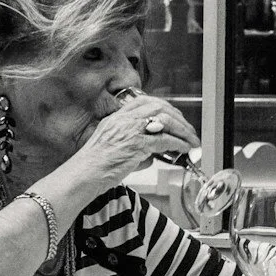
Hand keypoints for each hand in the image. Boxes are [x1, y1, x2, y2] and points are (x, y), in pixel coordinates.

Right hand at [57, 90, 201, 201]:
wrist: (84, 174)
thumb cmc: (95, 166)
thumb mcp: (112, 146)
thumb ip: (132, 144)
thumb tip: (151, 154)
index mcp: (116, 117)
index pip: (144, 101)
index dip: (164, 107)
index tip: (174, 116)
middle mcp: (123, 119)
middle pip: (158, 107)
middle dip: (178, 118)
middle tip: (188, 129)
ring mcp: (130, 130)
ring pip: (165, 120)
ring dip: (182, 130)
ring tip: (191, 140)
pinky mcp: (136, 144)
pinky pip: (164, 140)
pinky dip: (178, 143)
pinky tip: (184, 149)